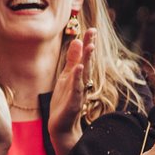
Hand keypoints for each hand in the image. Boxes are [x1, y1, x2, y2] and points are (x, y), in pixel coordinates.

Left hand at [49, 31, 87, 154]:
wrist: (62, 126)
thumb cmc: (64, 102)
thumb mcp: (67, 78)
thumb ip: (72, 61)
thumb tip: (77, 41)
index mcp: (78, 75)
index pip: (84, 56)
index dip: (87, 42)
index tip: (90, 28)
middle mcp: (82, 81)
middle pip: (87, 61)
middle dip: (90, 46)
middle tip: (92, 30)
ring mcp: (79, 91)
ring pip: (84, 73)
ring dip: (87, 59)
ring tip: (90, 45)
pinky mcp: (74, 101)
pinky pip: (77, 87)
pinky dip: (78, 77)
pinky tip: (79, 67)